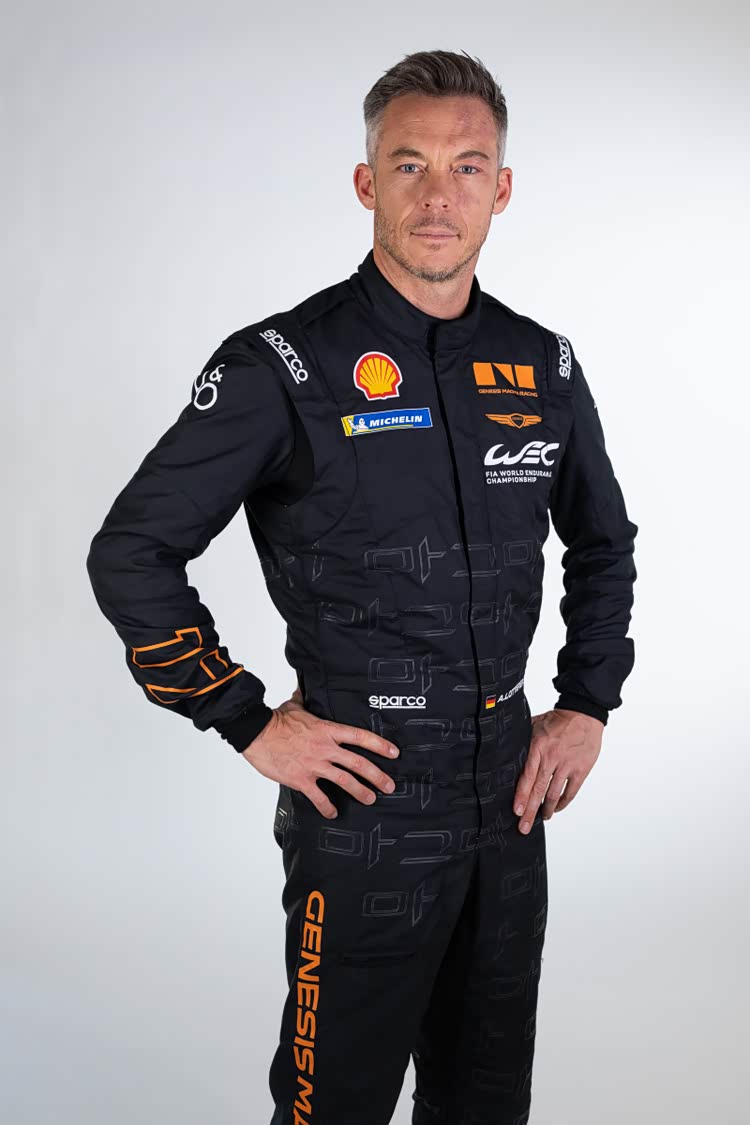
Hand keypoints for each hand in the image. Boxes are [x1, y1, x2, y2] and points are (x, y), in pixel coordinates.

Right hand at [240, 691, 399, 818]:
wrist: (256, 733)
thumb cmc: (275, 719)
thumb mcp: (295, 704)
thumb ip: (304, 698)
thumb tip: (304, 685)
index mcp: (327, 730)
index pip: (360, 736)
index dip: (379, 745)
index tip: (394, 753)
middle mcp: (325, 748)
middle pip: (358, 763)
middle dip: (377, 775)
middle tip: (390, 786)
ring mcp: (314, 765)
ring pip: (344, 781)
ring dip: (360, 791)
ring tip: (370, 799)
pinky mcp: (301, 779)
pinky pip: (318, 797)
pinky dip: (327, 807)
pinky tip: (332, 813)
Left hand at [513, 708, 603, 833]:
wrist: (583, 714)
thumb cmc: (556, 721)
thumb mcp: (533, 726)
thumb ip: (522, 743)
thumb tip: (506, 757)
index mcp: (538, 748)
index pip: (527, 777)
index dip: (521, 796)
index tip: (516, 811)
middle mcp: (552, 758)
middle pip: (539, 790)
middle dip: (530, 811)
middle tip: (523, 827)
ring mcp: (568, 765)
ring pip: (554, 794)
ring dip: (546, 810)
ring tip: (540, 819)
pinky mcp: (581, 769)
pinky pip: (570, 791)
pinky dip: (562, 803)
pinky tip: (555, 809)